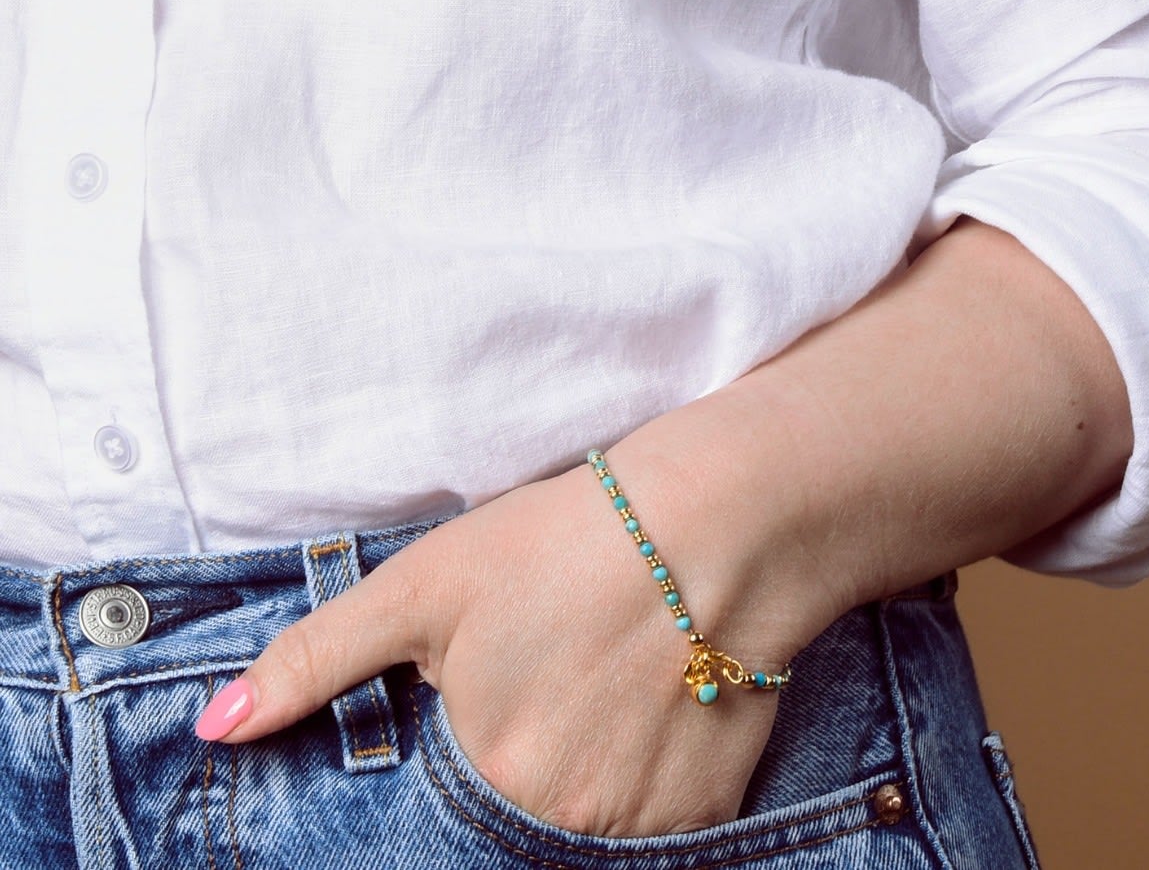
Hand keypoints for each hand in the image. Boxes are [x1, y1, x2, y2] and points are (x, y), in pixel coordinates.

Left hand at [190, 452, 838, 836]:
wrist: (726, 520)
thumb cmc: (568, 540)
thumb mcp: (428, 581)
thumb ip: (318, 661)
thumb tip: (216, 729)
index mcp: (485, 773)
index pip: (433, 816)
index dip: (457, 753)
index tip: (490, 705)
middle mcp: (560, 823)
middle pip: (508, 820)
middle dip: (513, 764)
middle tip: (551, 682)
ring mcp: (641, 831)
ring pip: (577, 829)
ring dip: (576, 779)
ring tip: (601, 692)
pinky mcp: (708, 817)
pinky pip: (650, 832)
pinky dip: (639, 784)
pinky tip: (647, 710)